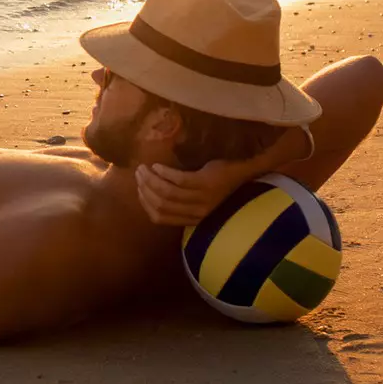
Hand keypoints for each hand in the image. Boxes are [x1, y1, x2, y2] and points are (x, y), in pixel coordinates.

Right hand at [135, 124, 303, 226]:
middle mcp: (197, 211)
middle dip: (144, 189)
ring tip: (144, 168)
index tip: (137, 190)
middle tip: (138, 174)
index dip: (145, 203)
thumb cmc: (221, 183)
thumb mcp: (199, 197)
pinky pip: (178, 180)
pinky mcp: (206, 183)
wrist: (245, 172)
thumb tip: (152, 197)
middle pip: (161, 204)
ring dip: (150, 180)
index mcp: (194, 218)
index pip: (160, 217)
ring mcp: (202, 198)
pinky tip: (158, 165)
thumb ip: (180, 202)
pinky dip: (164, 173)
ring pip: (167, 193)